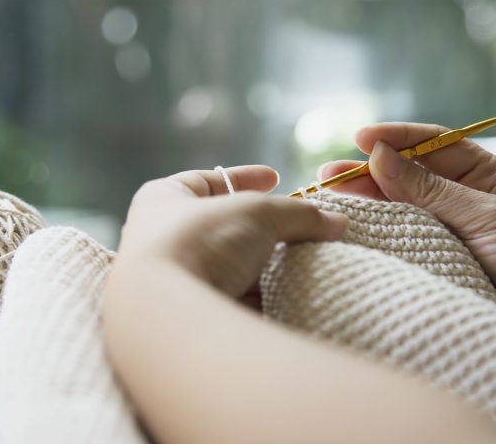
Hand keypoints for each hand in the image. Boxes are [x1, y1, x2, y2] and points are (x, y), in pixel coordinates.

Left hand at [117, 165, 346, 297]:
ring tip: (296, 268)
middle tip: (296, 231)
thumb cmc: (202, 244)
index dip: (244, 178)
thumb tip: (336, 223)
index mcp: (162, 200)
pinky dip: (254, 301)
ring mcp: (169, 282)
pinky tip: (280, 301)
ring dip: (260, 270)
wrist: (167, 318)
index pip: (208, 180)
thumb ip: (299, 214)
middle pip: (222, 227)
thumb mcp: (259, 214)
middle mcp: (159, 239)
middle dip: (261, 231)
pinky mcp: (184, 318)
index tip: (276, 179)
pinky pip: (226, 303)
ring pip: (226, 268)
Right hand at [319, 123, 495, 358]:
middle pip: (406, 180)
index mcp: (484, 177)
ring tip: (330, 199)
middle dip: (367, 174)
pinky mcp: (439, 269)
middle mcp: (461, 203)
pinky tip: (350, 232)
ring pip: (399, 214)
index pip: (433, 146)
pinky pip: (402, 249)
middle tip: (328, 175)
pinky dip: (376, 240)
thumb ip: (433, 190)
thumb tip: (379, 156)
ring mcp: (448, 236)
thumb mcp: (492, 215)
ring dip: (365, 206)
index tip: (361, 137)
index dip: (396, 138)